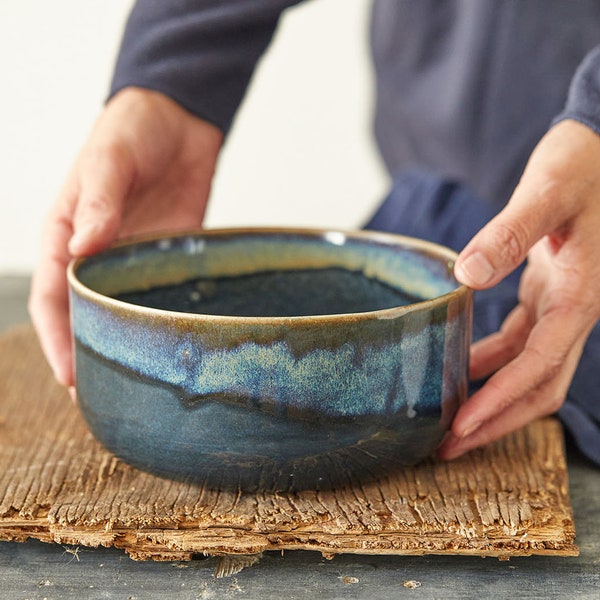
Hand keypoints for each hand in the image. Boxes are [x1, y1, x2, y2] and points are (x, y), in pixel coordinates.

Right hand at [29, 87, 222, 386]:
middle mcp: (98, 256)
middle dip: (89, 356)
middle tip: (102, 399)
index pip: (53, 298)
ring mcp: (135, 261)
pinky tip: (174, 348)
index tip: (69, 377)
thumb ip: (99, 201)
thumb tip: (83, 248)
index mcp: (67, 236)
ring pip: (124, 314)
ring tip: (136, 386)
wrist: (178, 121)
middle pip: (86, 315)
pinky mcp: (168, 259)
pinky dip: (163, 323)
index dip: (57, 340)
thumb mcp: (109, 158)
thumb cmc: (131, 131)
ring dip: (126, 347)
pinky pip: (164, 296)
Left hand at [439, 119, 599, 458]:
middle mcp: (575, 310)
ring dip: (491, 397)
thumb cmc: (583, 164)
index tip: (459, 428)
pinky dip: (491, 360)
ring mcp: (562, 304)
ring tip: (449, 420)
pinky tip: (460, 367)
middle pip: (538, 385)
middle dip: (495, 421)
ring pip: (529, 369)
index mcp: (581, 296)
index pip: (538, 366)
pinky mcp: (547, 292)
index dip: (499, 402)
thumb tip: (467, 276)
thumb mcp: (547, 193)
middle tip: (448, 448)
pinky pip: (519, 341)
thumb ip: (510, 233)